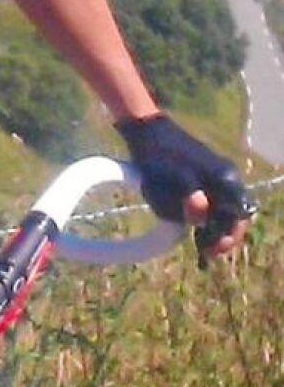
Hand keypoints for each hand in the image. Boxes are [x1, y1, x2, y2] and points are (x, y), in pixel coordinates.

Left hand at [116, 114, 255, 261]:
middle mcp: (228, 179)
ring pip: (224, 210)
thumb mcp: (169, 183)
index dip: (228, 236)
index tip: (213, 250)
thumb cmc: (159, 159)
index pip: (238, 216)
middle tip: (207, 253)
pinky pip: (213, 202)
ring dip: (215, 228)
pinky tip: (196, 229)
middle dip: (224, 235)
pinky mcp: (206, 178)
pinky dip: (207, 217)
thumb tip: (201, 217)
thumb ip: (188, 201)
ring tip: (201, 245)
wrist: (149, 133)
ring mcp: (218, 177)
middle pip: (235, 215)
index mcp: (225, 180)